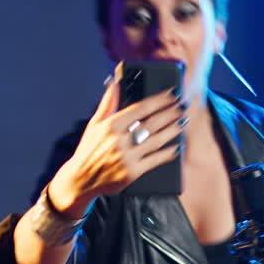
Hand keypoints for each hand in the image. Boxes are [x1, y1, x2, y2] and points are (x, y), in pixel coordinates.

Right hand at [45, 77, 184, 215]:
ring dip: (172, 130)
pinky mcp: (132, 173)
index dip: (159, 100)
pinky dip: (167, 154)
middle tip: (183, 106)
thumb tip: (114, 83)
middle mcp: (118, 140)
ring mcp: (126, 157)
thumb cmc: (88, 150)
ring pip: (156, 140)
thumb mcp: (95, 124)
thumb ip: (108, 103)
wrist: (81, 180)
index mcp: (111, 125)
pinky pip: (154, 160)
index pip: (140, 108)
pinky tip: (176, 147)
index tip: (172, 94)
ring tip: (183, 122)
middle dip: (170, 113)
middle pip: (151, 123)